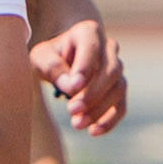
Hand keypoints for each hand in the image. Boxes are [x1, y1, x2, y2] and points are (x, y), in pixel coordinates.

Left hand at [31, 13, 126, 134]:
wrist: (60, 60)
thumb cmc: (49, 57)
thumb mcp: (41, 57)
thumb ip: (52, 67)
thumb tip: (72, 86)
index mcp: (89, 32)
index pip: (92, 48)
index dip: (85, 68)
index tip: (72, 88)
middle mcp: (109, 47)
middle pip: (112, 70)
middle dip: (93, 93)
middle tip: (71, 110)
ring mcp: (117, 68)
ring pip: (119, 88)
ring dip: (100, 109)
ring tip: (77, 124)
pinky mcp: (118, 88)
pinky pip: (121, 105)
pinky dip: (110, 120)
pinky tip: (93, 131)